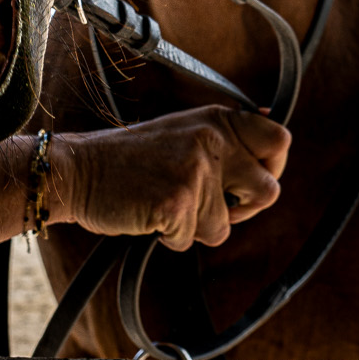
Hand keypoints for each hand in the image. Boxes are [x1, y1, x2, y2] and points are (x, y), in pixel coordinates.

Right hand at [61, 106, 289, 250]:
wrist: (79, 171)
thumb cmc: (131, 158)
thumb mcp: (185, 129)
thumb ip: (226, 133)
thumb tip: (272, 119)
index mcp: (218, 120)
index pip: (280, 140)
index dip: (272, 167)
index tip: (247, 182)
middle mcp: (213, 140)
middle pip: (269, 190)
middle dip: (246, 209)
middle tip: (213, 207)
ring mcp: (197, 171)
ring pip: (226, 225)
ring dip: (198, 227)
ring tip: (168, 205)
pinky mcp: (179, 203)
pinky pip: (192, 240)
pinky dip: (172, 237)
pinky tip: (151, 215)